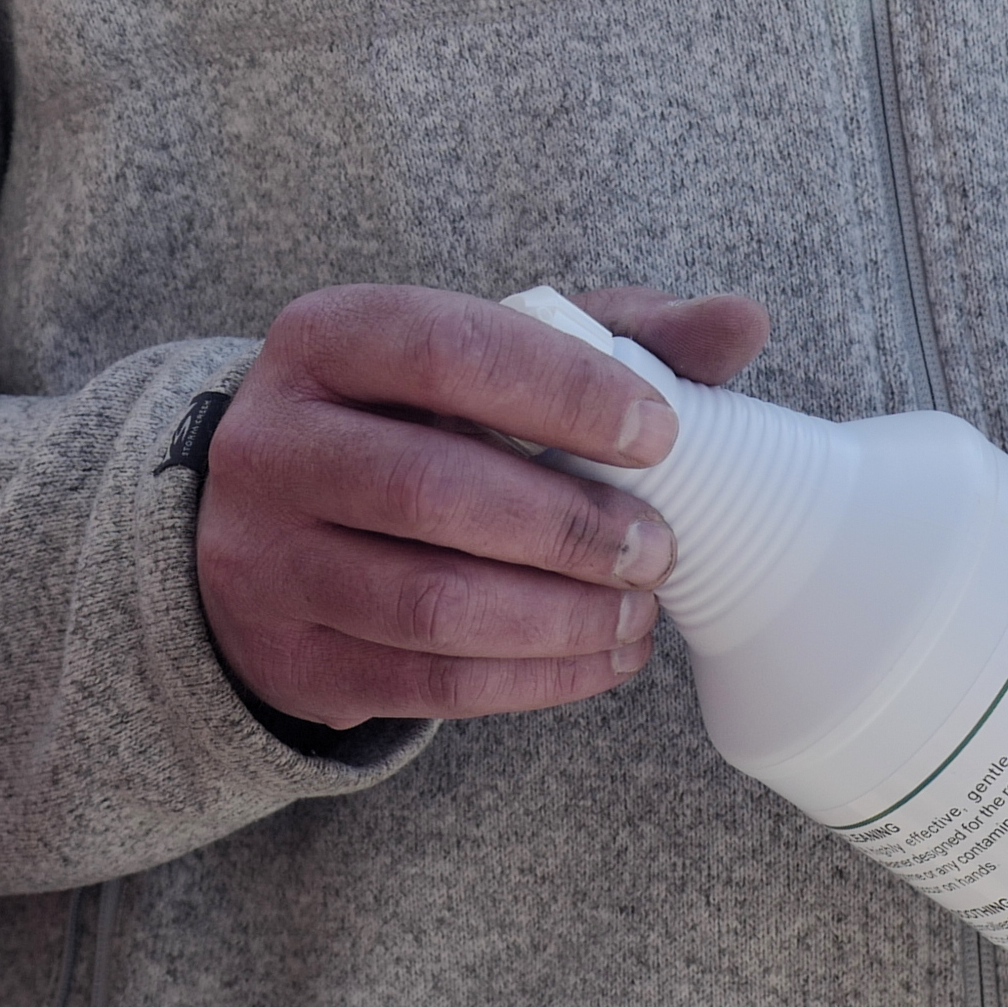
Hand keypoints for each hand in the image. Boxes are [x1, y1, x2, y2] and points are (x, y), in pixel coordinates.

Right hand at [191, 281, 766, 731]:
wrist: (268, 526)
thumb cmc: (412, 421)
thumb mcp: (494, 354)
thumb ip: (619, 331)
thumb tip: (741, 321)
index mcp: (324, 339)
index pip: (446, 350)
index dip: (563, 391)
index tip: (662, 434)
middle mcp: (272, 442)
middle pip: (430, 488)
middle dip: (568, 526)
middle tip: (658, 549)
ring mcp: (266, 556)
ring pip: (429, 602)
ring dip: (559, 617)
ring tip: (636, 611)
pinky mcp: (288, 655)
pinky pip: (425, 684)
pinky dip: (532, 681)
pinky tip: (600, 659)